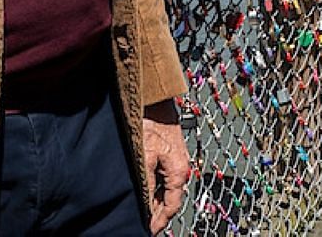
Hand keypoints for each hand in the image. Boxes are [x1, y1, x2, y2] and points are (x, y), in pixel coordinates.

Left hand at [142, 100, 190, 232]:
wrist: (152, 96)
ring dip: (154, 199)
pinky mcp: (168, 151)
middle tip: (143, 223)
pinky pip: (163, 176)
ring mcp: (175, 159)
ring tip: (141, 209)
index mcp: (179, 171)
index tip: (148, 230)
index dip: (159, 221)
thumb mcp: (145, 156)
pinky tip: (144, 189)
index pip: (171, 205)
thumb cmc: (149, 120)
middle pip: (169, 198)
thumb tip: (146, 204)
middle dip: (156, 212)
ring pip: (165, 187)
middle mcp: (180, 167)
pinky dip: (154, 186)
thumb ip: (147, 182)